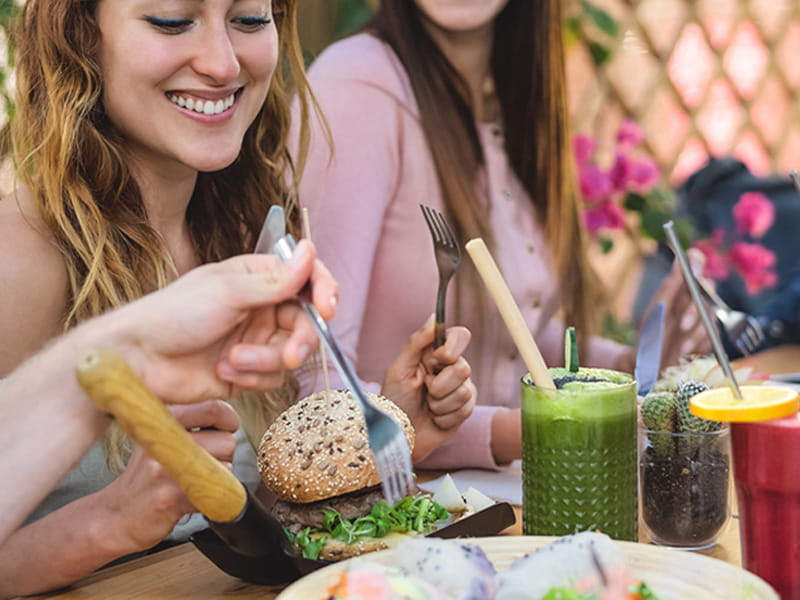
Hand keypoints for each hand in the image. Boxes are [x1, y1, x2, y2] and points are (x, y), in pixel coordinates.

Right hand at [100, 400, 238, 552]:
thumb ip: (191, 421)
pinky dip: (214, 499)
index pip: (214, 407)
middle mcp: (163, 438)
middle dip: (226, 455)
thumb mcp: (160, 436)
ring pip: (225, 467)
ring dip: (220, 478)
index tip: (226, 430)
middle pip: (226, 440)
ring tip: (195, 481)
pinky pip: (214, 492)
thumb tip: (230, 416)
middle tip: (205, 464)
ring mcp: (166, 467)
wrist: (115, 516)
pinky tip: (193, 498)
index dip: (229, 420)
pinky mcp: (171, 496)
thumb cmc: (145, 476)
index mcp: (162, 417)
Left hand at [106, 241, 337, 401]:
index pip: (306, 279)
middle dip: (300, 341)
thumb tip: (310, 251)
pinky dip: (251, 378)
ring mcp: (255, 340)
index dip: (324, 292)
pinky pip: (272, 378)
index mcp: (257, 277)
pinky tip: (223, 370)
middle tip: (292, 355)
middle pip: (306, 322)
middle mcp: (261, 307)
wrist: (138, 361)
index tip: (328, 308)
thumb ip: (276, 280)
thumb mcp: (228, 292)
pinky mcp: (247, 371)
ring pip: (291, 354)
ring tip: (232, 360)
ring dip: (264, 361)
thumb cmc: (173, 315)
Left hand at [382, 318, 475, 462]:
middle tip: (424, 389)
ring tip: (427, 405)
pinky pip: (464, 410)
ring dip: (439, 403)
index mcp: (435, 353)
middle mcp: (451, 368)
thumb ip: (417, 342)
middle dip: (439, 384)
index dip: (452, 347)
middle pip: (463, 367)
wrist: (399, 433)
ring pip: (464, 391)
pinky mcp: (465, 409)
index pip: (460, 336)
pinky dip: (443, 416)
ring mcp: (461, 388)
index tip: (438, 358)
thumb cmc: (395, 399)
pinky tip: (434, 417)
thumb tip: (435, 318)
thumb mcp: (399, 368)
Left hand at [645, 248, 710, 368]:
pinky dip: (699, 345)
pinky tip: (686, 352)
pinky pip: (713, 336)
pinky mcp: (710, 336)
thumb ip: (670, 286)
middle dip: (694, 310)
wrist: (649, 364)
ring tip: (681, 347)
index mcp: (680, 288)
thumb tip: (680, 259)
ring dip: (695, 333)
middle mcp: (694, 299)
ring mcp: (704, 317)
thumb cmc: (650, 334)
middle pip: (707, 291)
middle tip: (682, 325)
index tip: (693, 268)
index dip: (696, 263)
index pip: (695, 266)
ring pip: (710, 316)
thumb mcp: (656, 310)